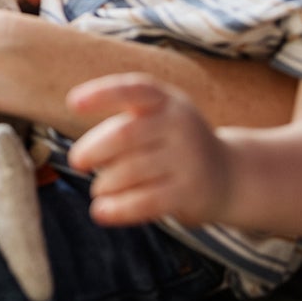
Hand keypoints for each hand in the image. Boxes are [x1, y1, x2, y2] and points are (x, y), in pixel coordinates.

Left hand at [66, 73, 234, 227]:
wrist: (230, 175)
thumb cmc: (175, 145)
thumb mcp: (160, 119)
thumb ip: (127, 124)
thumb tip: (83, 153)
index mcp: (167, 100)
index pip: (134, 88)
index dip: (102, 94)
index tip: (72, 103)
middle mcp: (180, 125)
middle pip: (126, 134)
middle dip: (94, 149)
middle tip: (77, 161)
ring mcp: (188, 158)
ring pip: (131, 170)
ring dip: (105, 182)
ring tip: (98, 189)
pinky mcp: (190, 192)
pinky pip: (146, 201)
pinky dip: (118, 208)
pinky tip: (100, 212)